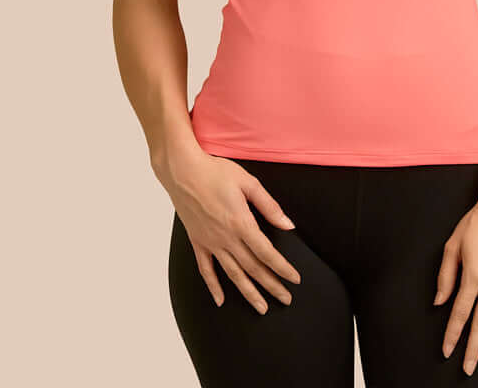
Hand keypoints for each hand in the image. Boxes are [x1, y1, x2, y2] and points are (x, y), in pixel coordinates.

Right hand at [159, 151, 301, 314]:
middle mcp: (226, 238)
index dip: (282, 268)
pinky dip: (214, 287)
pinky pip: (206, 270)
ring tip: (262, 307)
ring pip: (233, 274)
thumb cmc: (215, 172)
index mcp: (241, 223)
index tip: (294, 279)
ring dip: (249, 292)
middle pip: (253, 268)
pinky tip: (221, 300)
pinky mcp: (198, 242)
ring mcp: (210, 242)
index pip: (267, 253)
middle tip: (286, 299)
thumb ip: (269, 206)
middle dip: (271, 286)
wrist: (182, 171)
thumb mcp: (248, 183)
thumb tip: (287, 224)